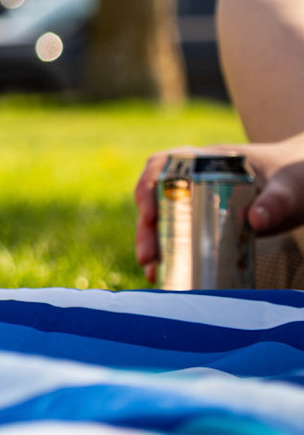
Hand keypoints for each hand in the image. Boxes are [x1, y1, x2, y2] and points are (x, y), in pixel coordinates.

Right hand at [135, 134, 303, 281]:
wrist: (302, 186)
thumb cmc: (294, 178)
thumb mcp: (289, 188)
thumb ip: (276, 202)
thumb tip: (254, 220)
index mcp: (206, 160)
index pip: (163, 165)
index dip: (148, 186)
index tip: (148, 212)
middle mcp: (194, 180)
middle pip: (156, 199)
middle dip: (146, 228)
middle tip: (148, 256)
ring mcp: (198, 201)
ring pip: (163, 220)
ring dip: (153, 244)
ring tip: (151, 271)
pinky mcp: (206, 222)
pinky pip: (179, 236)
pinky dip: (170, 254)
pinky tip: (166, 274)